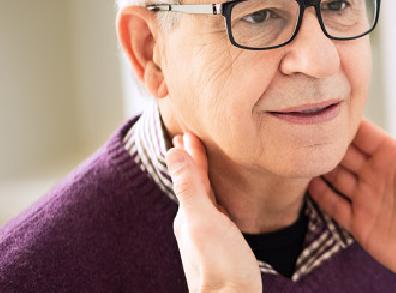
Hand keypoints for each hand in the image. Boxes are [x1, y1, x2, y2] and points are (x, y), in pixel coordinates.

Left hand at [166, 133, 260, 292]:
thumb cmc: (221, 264)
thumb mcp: (203, 220)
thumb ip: (189, 187)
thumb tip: (172, 151)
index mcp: (189, 214)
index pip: (189, 175)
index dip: (191, 153)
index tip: (190, 130)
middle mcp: (195, 224)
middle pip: (195, 185)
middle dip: (194, 161)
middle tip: (193, 138)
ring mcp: (209, 236)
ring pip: (205, 198)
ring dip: (204, 177)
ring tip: (205, 160)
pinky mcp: (223, 247)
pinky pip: (218, 212)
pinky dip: (218, 196)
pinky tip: (223, 200)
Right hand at [308, 86, 395, 292]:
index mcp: (395, 157)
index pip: (364, 134)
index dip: (345, 123)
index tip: (323, 107)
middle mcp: (378, 175)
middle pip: (345, 154)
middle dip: (326, 143)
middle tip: (301, 128)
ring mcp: (367, 199)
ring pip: (336, 177)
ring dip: (319, 167)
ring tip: (297, 152)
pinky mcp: (360, 224)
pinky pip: (335, 206)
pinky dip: (320, 196)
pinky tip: (304, 184)